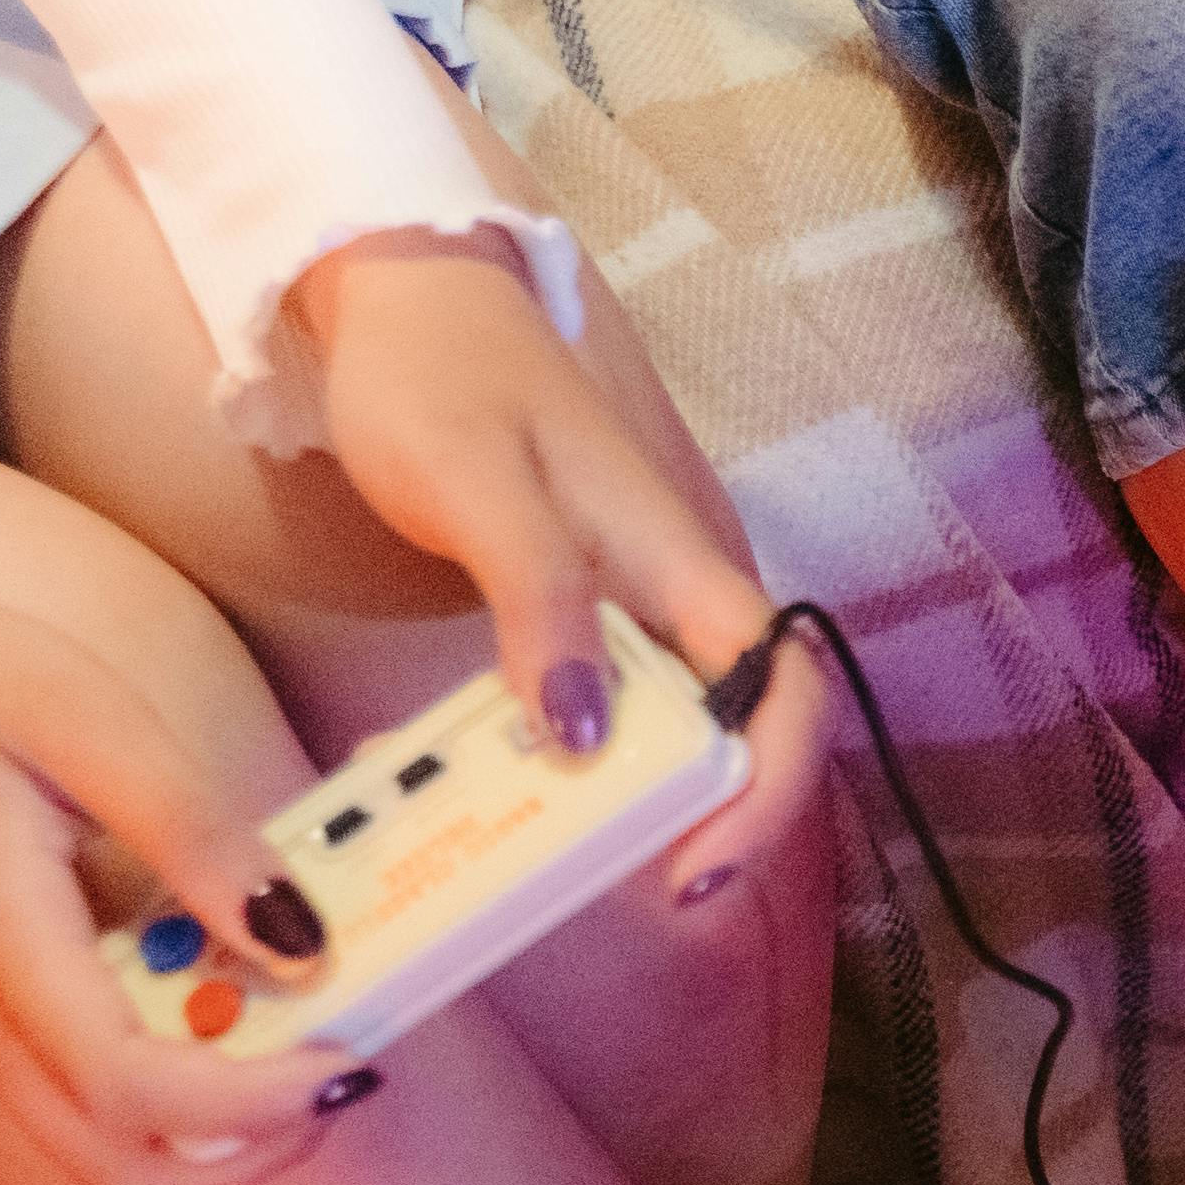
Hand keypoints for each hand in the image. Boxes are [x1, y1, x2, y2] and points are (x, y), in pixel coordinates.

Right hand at [0, 535, 364, 1184]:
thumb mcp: (89, 717)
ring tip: (295, 1039)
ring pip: (104, 1157)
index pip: (129, 1090)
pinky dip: (173, 1094)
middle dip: (249, 1148)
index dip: (254, 1100)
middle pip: (121, 1172)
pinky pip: (83, 1105)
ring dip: (216, 1132)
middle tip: (337, 1070)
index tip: (349, 1062)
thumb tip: (303, 944)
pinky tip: (224, 1005)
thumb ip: (199, 838)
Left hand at [287, 228, 831, 909]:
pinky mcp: (580, 612)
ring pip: (672, 731)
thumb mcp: (478, 487)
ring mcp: (630, 605)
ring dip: (632, 804)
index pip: (784, 692)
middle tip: (633, 890)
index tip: (695, 865)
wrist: (400, 295)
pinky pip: (603, 709)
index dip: (766, 791)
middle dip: (707, 823)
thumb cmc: (441, 376)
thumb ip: (539, 604)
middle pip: (744, 732)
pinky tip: (498, 784)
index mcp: (678, 561)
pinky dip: (569, 763)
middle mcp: (674, 592)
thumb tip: (584, 738)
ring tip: (554, 855)